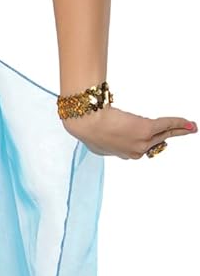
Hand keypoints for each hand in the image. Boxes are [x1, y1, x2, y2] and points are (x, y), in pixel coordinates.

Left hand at [60, 104, 197, 158]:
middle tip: (185, 131)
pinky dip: (178, 123)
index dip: (151, 141)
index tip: (159, 139)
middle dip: (171, 135)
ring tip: (191, 127)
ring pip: (164, 134)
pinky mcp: (146, 130)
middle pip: (157, 141)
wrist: (87, 122)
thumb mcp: (96, 138)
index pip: (141, 147)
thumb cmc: (86, 126)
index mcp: (122, 153)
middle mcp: (135, 151)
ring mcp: (142, 142)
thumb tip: (101, 135)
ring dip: (179, 129)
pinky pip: (166, 125)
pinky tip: (188, 123)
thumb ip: (104, 139)